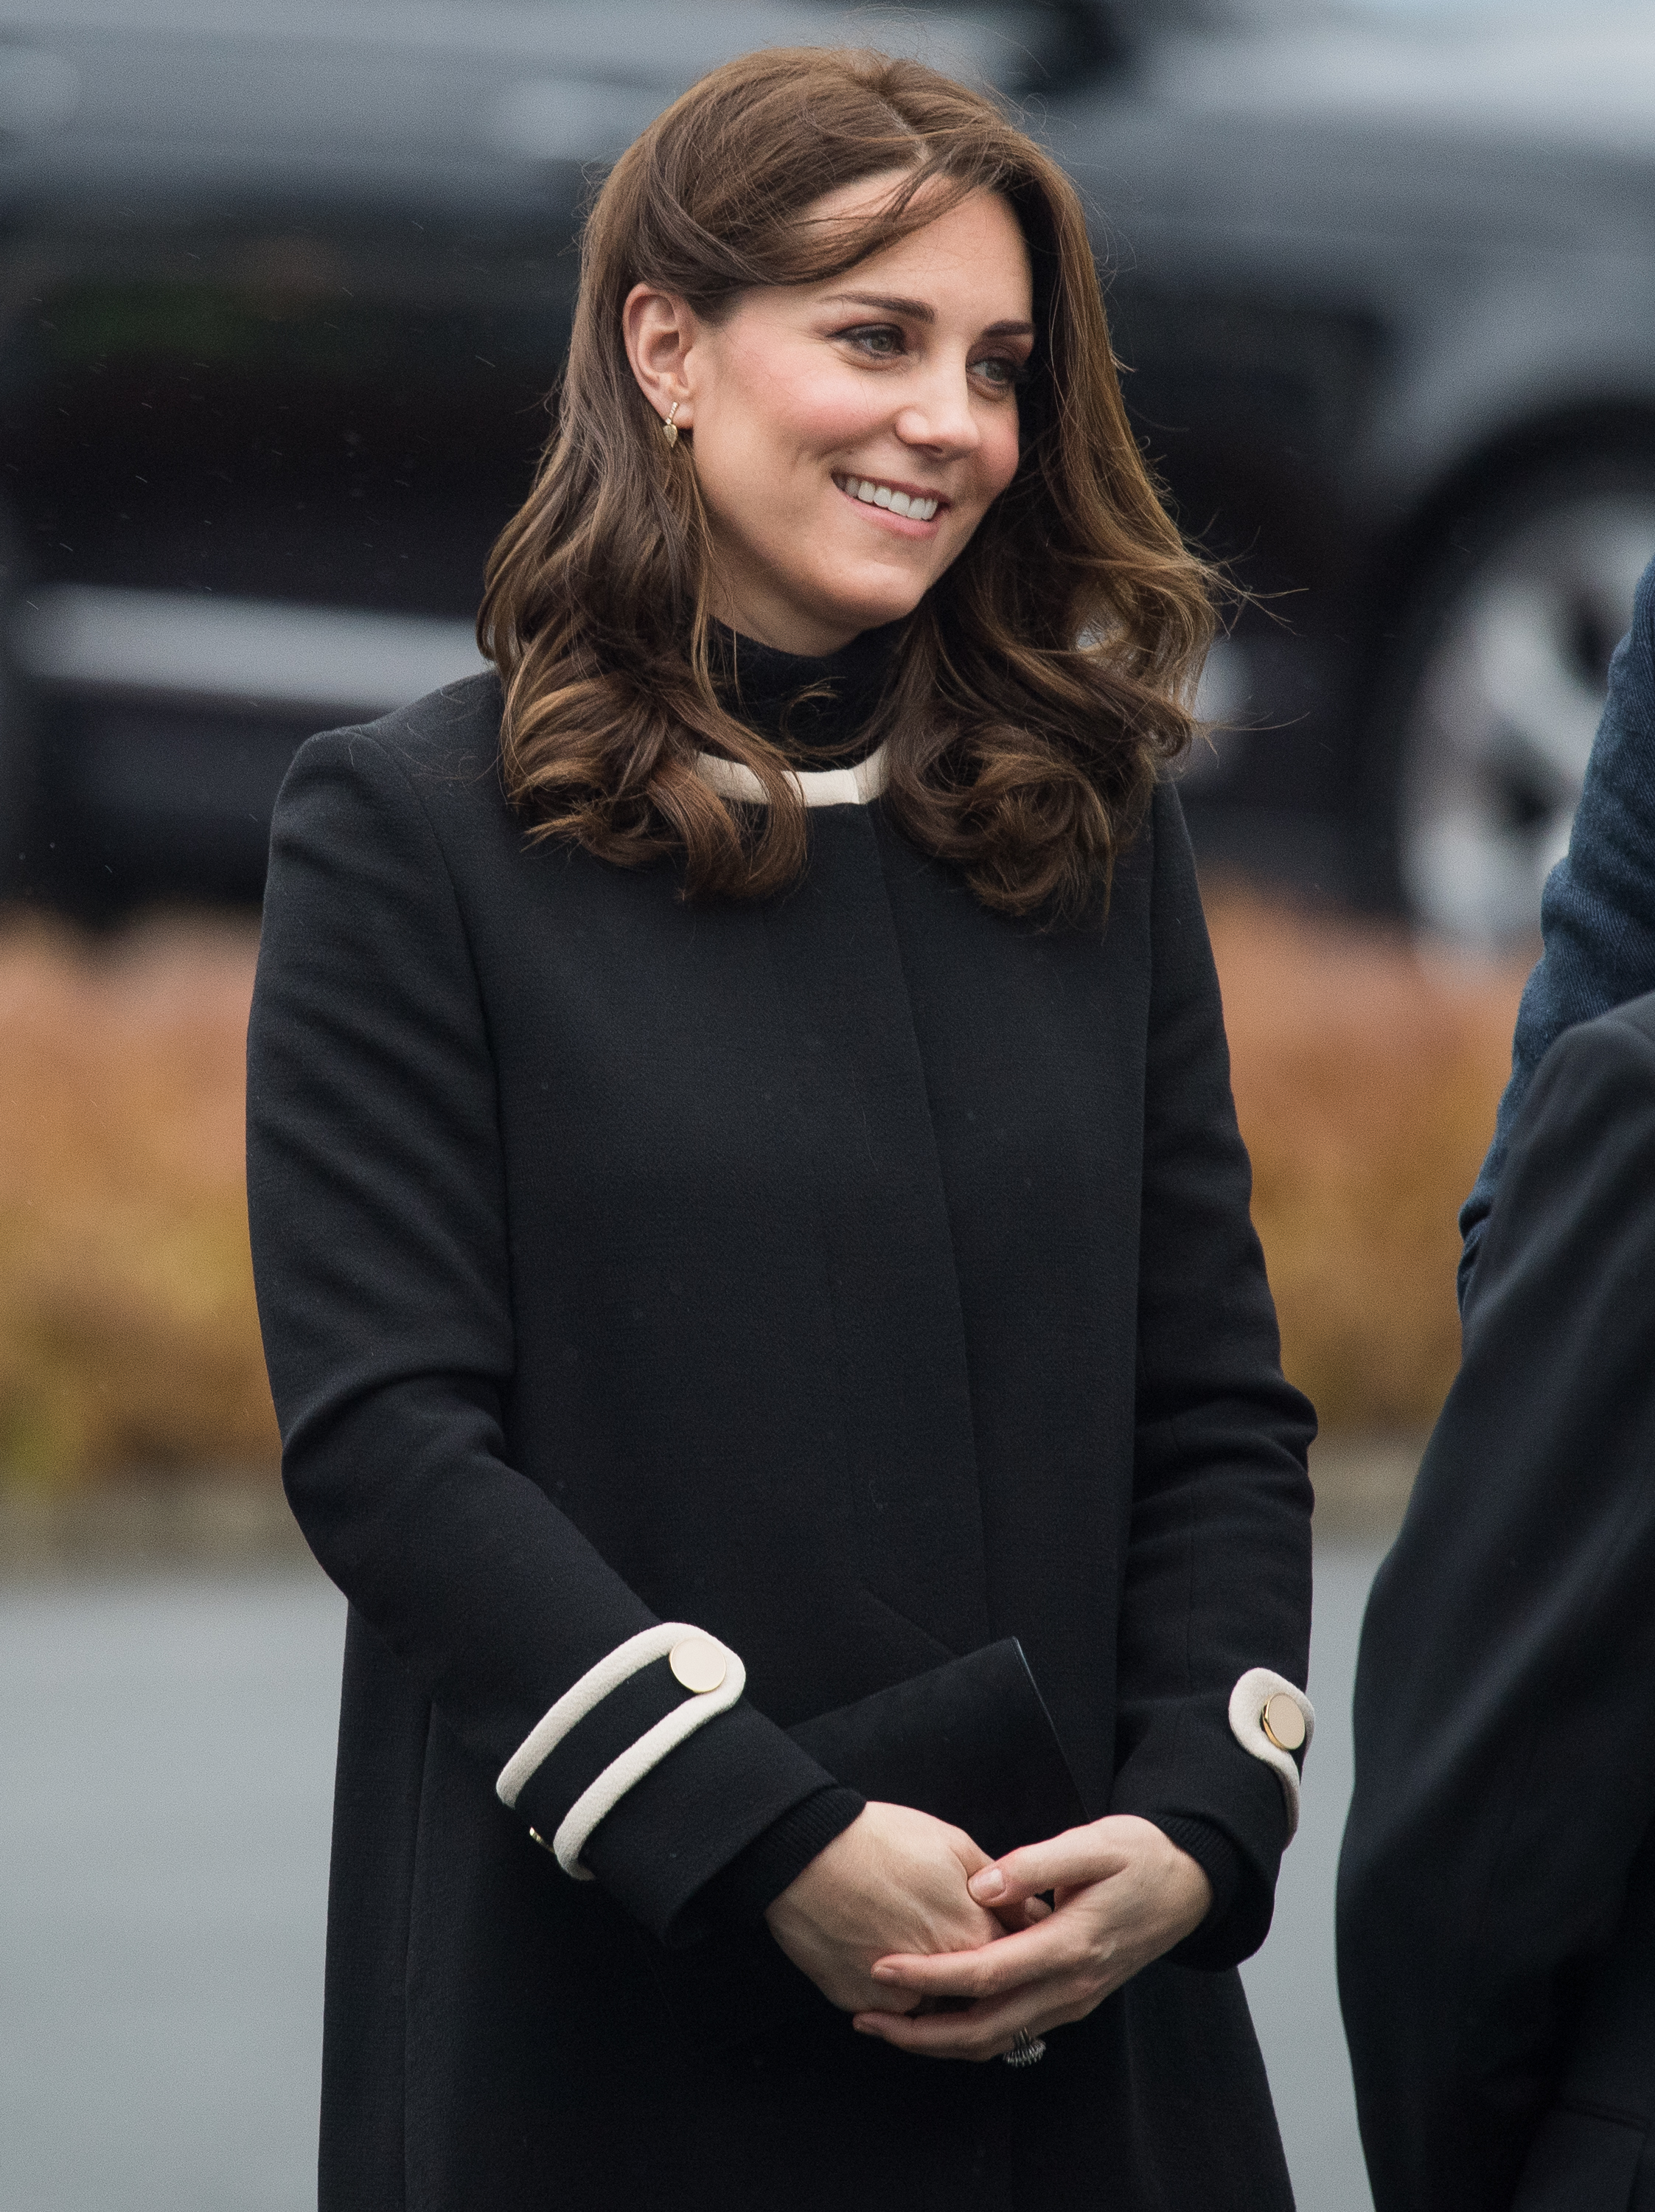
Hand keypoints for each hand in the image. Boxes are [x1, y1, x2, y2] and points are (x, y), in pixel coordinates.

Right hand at [763, 1800, 1009, 2014]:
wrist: (807, 1853)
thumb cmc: (881, 1841)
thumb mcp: (953, 1844)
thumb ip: (999, 1885)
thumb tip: (1023, 1909)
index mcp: (975, 1936)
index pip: (1017, 1957)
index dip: (1016, 1944)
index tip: (1009, 1935)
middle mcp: (947, 1980)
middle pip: (979, 1992)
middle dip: (979, 1974)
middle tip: (959, 1945)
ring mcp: (903, 2000)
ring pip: (935, 2007)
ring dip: (937, 1990)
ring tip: (913, 1946)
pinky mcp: (864, 2006)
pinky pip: (891, 2011)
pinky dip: (892, 1991)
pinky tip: (878, 1951)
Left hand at [850, 1814, 1212, 2059]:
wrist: (1189, 1884)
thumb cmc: (1138, 1855)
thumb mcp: (1092, 1843)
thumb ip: (1034, 1865)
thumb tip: (980, 1888)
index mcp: (1069, 1945)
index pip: (986, 1975)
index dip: (930, 1974)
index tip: (882, 1966)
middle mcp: (1070, 1986)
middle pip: (984, 2027)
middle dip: (919, 2031)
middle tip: (865, 2015)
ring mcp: (1073, 2000)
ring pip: (997, 2039)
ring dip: (939, 2040)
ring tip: (887, 2024)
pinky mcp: (1072, 2000)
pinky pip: (1014, 2031)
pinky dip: (970, 2032)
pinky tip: (937, 2014)